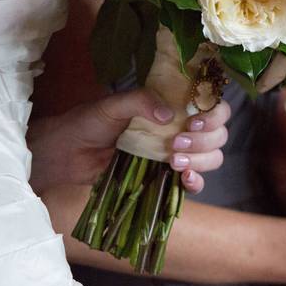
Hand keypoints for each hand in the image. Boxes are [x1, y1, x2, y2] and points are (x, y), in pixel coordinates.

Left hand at [28, 89, 230, 194]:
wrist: (66, 154)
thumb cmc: (87, 123)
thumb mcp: (111, 105)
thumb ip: (139, 101)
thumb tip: (169, 114)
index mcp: (172, 106)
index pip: (211, 105)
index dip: (213, 114)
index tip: (193, 120)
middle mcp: (181, 129)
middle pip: (219, 134)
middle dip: (205, 140)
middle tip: (177, 143)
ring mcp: (176, 155)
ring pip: (213, 157)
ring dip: (202, 160)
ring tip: (172, 162)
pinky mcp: (166, 178)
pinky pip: (195, 184)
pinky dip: (196, 183)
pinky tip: (184, 179)